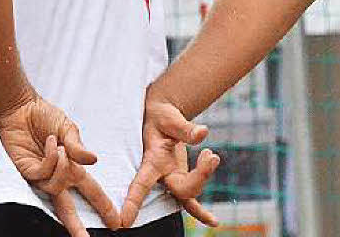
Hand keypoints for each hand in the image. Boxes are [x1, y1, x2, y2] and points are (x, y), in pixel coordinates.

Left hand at [0, 94, 120, 236]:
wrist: (20, 107)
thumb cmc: (43, 115)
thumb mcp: (68, 128)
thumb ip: (79, 147)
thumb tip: (94, 161)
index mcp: (72, 166)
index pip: (90, 190)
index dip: (103, 206)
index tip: (116, 222)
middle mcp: (57, 175)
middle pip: (67, 208)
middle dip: (77, 226)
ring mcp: (41, 175)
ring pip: (56, 188)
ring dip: (62, 168)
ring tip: (59, 147)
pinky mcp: (26, 171)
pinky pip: (43, 175)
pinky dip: (50, 159)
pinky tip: (50, 143)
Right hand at [120, 87, 220, 227]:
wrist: (162, 116)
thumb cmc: (162, 116)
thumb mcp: (171, 118)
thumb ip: (186, 128)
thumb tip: (203, 133)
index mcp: (152, 159)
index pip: (141, 182)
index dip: (133, 200)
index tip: (125, 220)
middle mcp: (160, 174)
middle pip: (181, 189)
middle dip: (200, 176)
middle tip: (211, 155)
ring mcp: (171, 179)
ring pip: (189, 194)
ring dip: (205, 176)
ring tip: (211, 156)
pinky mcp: (180, 180)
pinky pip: (191, 201)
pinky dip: (201, 213)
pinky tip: (214, 223)